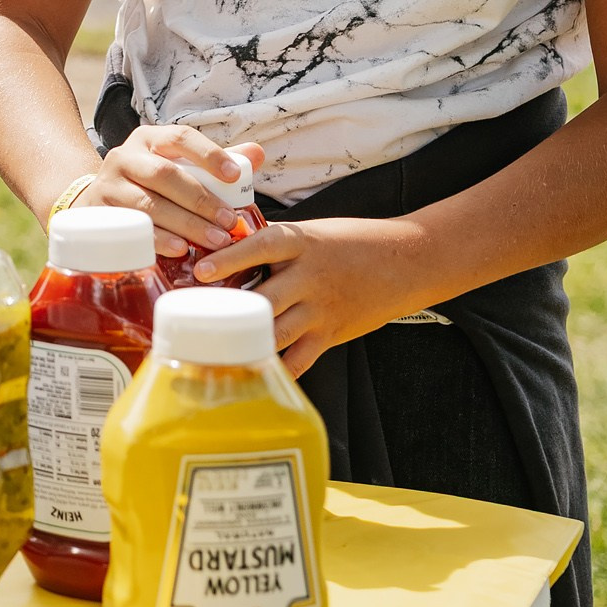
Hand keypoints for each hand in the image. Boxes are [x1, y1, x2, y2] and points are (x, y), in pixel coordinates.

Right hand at [72, 126, 266, 258]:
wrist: (97, 202)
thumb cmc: (151, 185)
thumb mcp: (178, 166)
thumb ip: (216, 162)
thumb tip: (257, 153)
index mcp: (148, 139)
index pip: (180, 137)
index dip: (208, 154)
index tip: (236, 175)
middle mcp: (124, 157)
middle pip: (164, 174)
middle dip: (201, 199)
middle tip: (231, 222)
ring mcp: (107, 186)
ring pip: (148, 204)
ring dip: (186, 224)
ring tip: (215, 241)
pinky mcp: (98, 214)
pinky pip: (131, 228)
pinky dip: (158, 240)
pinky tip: (180, 250)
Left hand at [194, 217, 432, 375]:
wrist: (408, 261)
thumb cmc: (351, 243)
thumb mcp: (311, 232)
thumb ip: (272, 244)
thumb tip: (221, 246)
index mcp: (301, 243)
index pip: (262, 246)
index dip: (232, 258)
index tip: (204, 269)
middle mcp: (310, 277)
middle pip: (266, 297)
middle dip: (232, 310)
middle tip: (197, 318)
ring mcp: (322, 309)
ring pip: (278, 331)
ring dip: (248, 341)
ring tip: (214, 348)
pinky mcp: (332, 333)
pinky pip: (302, 359)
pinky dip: (279, 368)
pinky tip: (254, 373)